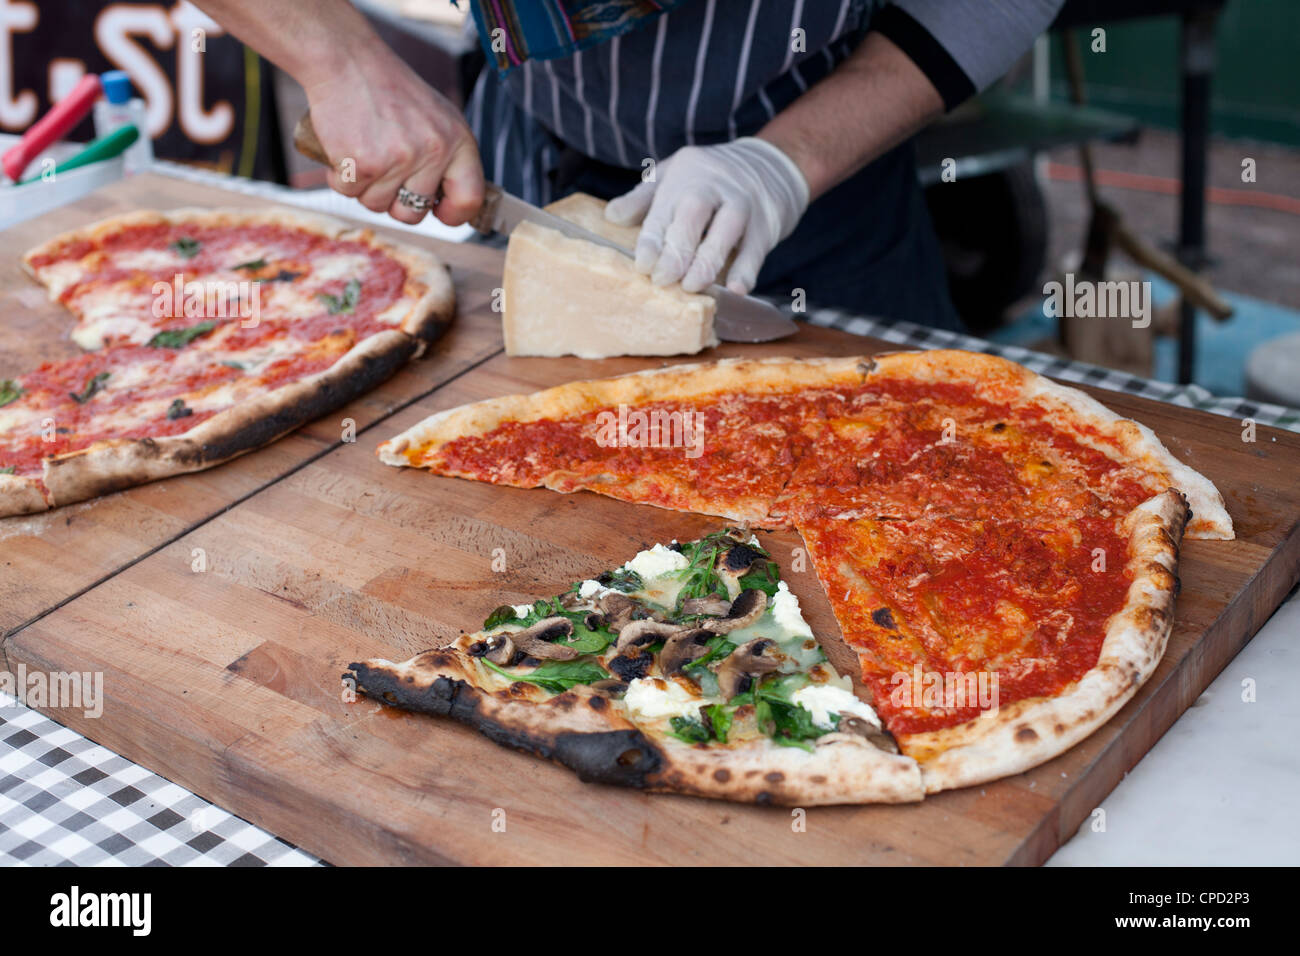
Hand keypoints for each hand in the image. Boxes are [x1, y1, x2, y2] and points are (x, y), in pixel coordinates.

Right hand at [304, 53, 484, 226]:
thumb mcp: (436, 118)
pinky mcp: (364, 164)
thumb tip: (449, 203)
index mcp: (458, 140)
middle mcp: (433, 152)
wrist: (347, 60)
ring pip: (377, 205)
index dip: (453, 214)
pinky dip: (341, 177)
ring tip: (365, 150)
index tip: (437, 211)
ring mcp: (399, 160)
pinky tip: (345, 149)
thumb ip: (448, 158)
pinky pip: (348, 193)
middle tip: (385, 172)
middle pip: (414, 214)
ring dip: (365, 187)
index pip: (470, 199)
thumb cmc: (389, 90)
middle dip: (394, 202)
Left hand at [604, 137, 808, 293]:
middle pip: (694, 213)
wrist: (772, 164)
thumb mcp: (675, 174)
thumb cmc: (712, 177)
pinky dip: (747, 269)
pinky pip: (757, 247)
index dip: (652, 239)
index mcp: (685, 174)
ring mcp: (744, 202)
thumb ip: (643, 198)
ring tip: (693, 286)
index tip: (642, 266)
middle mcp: (714, 184)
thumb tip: (610, 216)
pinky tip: (737, 288)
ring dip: (709, 260)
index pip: (664, 207)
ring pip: (727, 228)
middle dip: (677, 250)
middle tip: (663, 280)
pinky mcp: (768, 222)